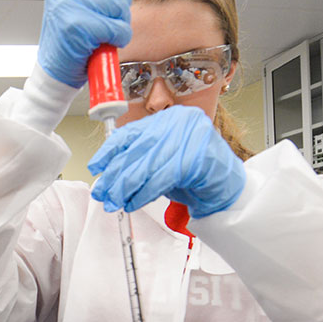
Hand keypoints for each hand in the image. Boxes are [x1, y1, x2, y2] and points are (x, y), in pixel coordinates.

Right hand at [37, 0, 131, 88]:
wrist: (54, 70)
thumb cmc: (70, 34)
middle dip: (120, 3)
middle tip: (104, 18)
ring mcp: (68, 3)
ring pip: (120, 5)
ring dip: (119, 22)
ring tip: (101, 31)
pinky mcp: (77, 25)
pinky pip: (116, 26)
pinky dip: (117, 38)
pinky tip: (104, 42)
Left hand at [89, 106, 245, 216]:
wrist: (226, 187)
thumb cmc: (192, 174)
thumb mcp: (159, 161)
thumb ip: (138, 159)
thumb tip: (106, 172)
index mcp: (168, 118)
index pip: (131, 132)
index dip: (109, 151)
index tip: (96, 167)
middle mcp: (180, 122)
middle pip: (136, 151)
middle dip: (115, 175)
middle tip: (103, 192)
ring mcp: (191, 138)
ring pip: (146, 166)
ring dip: (126, 188)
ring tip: (115, 202)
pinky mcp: (197, 158)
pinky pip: (161, 179)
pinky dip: (144, 194)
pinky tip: (133, 203)